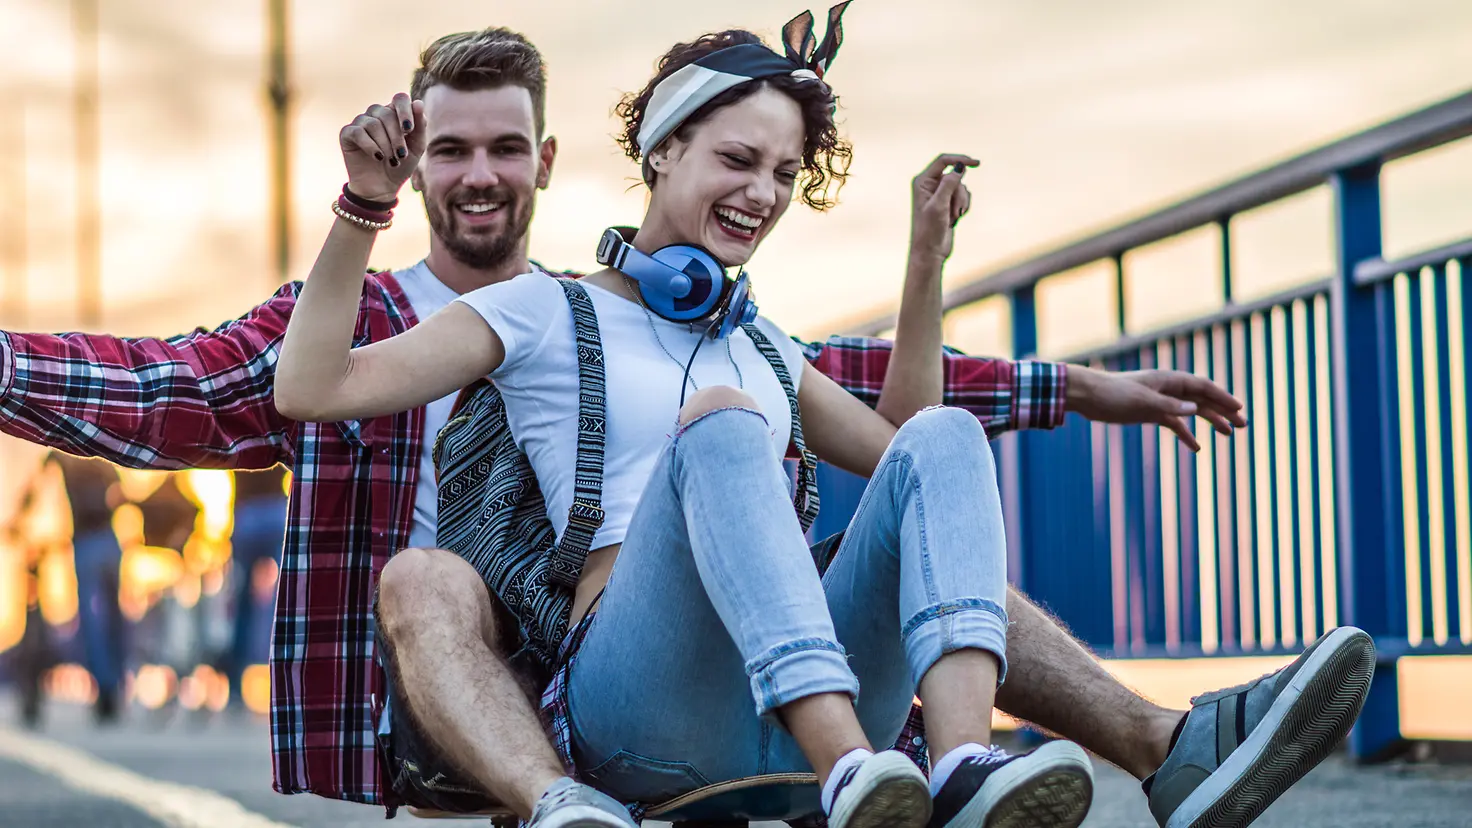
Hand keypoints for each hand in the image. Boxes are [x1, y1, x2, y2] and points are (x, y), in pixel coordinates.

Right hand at [339, 93, 426, 202]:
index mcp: (394, 113)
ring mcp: (361, 122)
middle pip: (387, 113)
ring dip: (385, 145)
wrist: (382, 187)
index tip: (409, 130)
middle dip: (397, 137)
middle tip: (401, 156)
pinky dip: (370, 146)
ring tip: (391, 160)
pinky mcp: (347, 133)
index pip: (400, 98)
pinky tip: (378, 157)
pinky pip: (358, 132)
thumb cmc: (401, 164)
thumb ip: (420, 126)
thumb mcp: (416, 147)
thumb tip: (418, 102)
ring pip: (373, 124)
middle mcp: (376, 113)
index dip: (405, 111)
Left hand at [910, 153, 977, 262]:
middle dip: (959, 193)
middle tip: (955, 211)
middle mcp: (929, 185)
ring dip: (961, 202)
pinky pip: (963, 196)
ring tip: (953, 218)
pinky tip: (956, 219)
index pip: (943, 161)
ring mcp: (939, 194)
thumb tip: (959, 166)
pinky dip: (963, 206)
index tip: (976, 163)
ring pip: (961, 187)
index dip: (960, 159)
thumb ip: (949, 183)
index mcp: (922, 181)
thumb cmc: (929, 229)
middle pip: (955, 176)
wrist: (930, 251)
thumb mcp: (939, 204)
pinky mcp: (947, 203)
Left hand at [1066, 366, 1247, 451]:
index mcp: (1169, 380)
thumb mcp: (1143, 402)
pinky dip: (1185, 433)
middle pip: (1202, 399)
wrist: (1087, 395)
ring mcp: (1160, 401)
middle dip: (1223, 411)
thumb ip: (1169, 405)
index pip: (1203, 388)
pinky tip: (1196, 447)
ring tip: (1229, 434)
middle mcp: (1168, 389)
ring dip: (1210, 421)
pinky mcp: (1150, 413)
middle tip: (1243, 425)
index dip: (1223, 398)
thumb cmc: (1114, 394)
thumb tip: (1195, 409)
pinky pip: (1174, 423)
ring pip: (1191, 411)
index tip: (1240, 409)